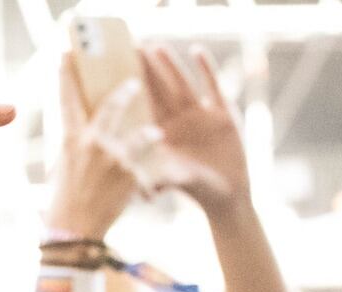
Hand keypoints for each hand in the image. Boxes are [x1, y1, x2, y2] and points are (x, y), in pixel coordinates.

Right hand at [47, 54, 141, 238]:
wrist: (74, 233)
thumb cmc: (64, 204)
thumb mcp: (64, 170)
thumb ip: (78, 148)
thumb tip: (88, 134)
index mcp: (71, 142)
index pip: (67, 102)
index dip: (67, 77)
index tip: (67, 57)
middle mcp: (93, 144)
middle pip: (113, 107)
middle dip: (125, 93)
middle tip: (135, 83)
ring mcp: (114, 157)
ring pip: (141, 136)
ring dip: (149, 136)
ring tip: (155, 134)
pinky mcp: (131, 173)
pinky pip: (147, 164)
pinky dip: (151, 169)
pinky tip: (154, 180)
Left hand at [138, 46, 249, 214]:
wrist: (225, 194)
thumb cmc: (195, 190)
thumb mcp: (175, 182)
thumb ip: (162, 181)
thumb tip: (145, 191)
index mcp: (162, 135)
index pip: (144, 109)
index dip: (132, 92)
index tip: (116, 76)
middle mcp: (178, 122)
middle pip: (160, 91)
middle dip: (147, 72)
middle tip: (131, 50)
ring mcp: (200, 115)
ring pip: (182, 84)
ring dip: (170, 66)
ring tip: (156, 47)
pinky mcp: (223, 113)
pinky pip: (214, 86)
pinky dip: (206, 69)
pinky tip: (197, 51)